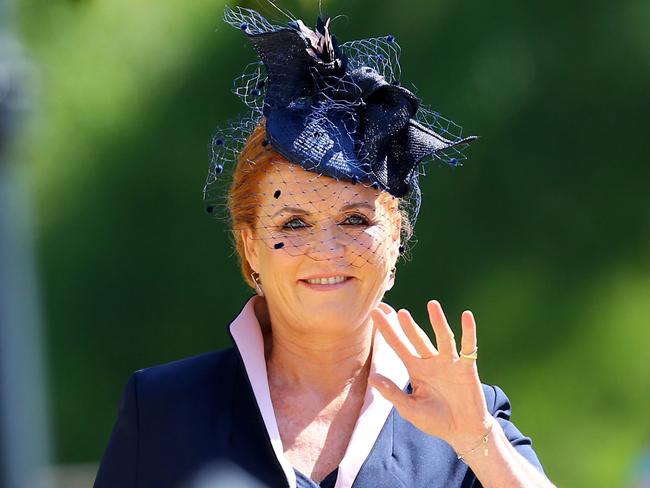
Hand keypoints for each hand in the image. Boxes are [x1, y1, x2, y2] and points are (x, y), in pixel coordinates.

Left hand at [369, 300, 492, 452]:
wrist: (462, 431)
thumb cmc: (434, 420)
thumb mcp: (410, 409)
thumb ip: (393, 393)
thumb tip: (371, 378)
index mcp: (415, 369)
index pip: (397, 346)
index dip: (386, 330)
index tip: (374, 313)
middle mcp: (430, 361)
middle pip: (417, 339)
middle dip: (408, 326)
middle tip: (398, 311)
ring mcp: (449, 362)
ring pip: (443, 338)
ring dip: (438, 322)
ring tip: (432, 304)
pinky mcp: (467, 368)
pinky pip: (468, 347)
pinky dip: (468, 332)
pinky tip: (466, 316)